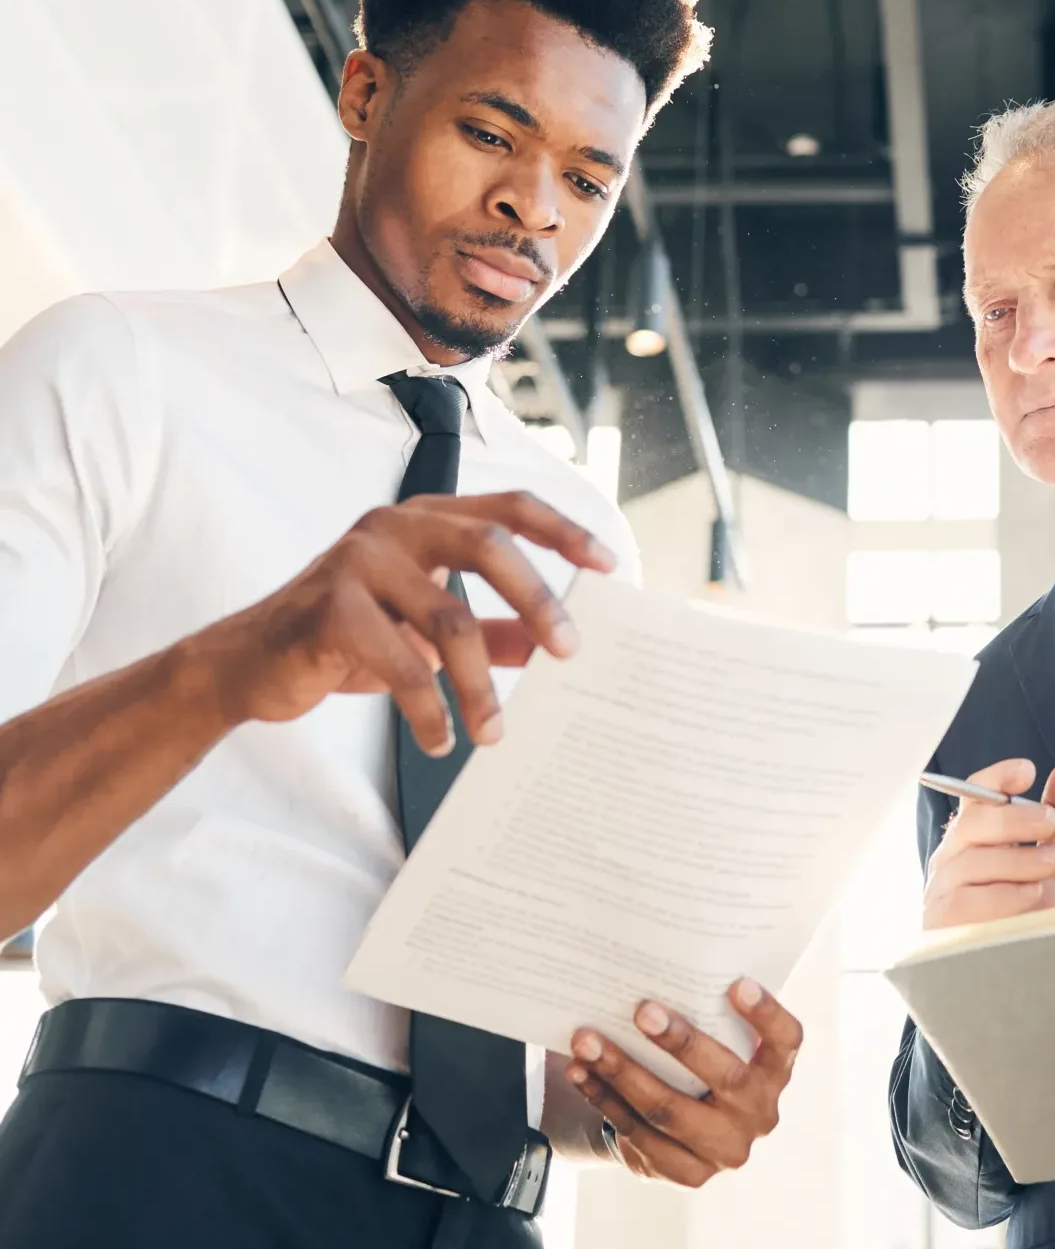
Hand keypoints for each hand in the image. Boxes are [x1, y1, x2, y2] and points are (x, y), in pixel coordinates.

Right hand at [193, 491, 614, 754]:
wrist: (250, 665)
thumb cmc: (346, 638)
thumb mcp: (427, 631)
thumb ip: (492, 631)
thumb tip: (556, 645)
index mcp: (426, 519)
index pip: (509, 508)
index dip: (564, 531)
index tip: (609, 566)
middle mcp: (395, 525)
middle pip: (489, 545)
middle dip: (538, 599)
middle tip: (569, 653)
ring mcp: (358, 559)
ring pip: (448, 617)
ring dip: (482, 684)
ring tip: (495, 733)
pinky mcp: (330, 606)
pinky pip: (402, 663)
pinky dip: (430, 709)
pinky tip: (442, 740)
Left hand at [564, 979, 802, 1186]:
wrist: (689, 1132)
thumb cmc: (703, 1064)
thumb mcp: (722, 1039)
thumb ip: (711, 1012)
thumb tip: (663, 960)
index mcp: (775, 1071)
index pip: (786, 1040)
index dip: (767, 1012)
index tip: (737, 983)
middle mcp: (760, 1114)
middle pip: (725, 1076)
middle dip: (680, 1042)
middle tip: (641, 1010)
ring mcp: (726, 1149)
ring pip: (669, 1110)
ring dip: (623, 1071)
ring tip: (587, 1041)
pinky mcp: (688, 1174)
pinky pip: (639, 1134)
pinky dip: (604, 1099)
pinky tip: (581, 1072)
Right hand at [922, 758, 1054, 930]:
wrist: (1034, 970)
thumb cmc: (1041, 911)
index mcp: (976, 834)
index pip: (975, 793)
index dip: (997, 778)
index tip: (1027, 772)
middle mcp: (953, 856)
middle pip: (972, 822)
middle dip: (1014, 817)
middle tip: (1049, 820)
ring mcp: (944, 889)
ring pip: (974, 861)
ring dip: (1020, 859)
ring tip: (1053, 863)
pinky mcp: (945, 923)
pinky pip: (972, 900)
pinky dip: (1007, 895)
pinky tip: (1033, 895)